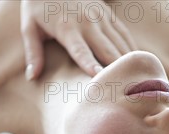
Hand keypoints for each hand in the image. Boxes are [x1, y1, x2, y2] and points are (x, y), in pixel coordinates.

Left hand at [21, 0, 136, 78]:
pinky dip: (131, 51)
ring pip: (120, 44)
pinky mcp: (109, 15)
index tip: (100, 77)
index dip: (91, 65)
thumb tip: (32, 77)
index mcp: (67, 28)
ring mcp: (101, 18)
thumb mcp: (30, 27)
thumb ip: (33, 53)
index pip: (81, 51)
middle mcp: (87, 22)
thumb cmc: (39, 8)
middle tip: (126, 90)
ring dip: (129, 63)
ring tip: (138, 81)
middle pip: (107, 50)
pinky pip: (124, 35)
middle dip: (117, 70)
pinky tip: (138, 66)